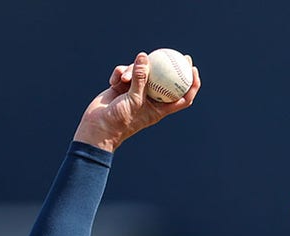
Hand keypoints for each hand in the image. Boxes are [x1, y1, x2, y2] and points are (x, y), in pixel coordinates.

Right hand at [72, 52, 200, 152]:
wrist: (97, 128)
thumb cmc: (119, 121)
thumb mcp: (133, 100)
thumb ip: (140, 78)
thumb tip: (144, 57)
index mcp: (160, 108)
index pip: (182, 97)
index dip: (191, 84)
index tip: (192, 69)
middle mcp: (150, 99)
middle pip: (164, 80)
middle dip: (169, 66)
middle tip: (173, 53)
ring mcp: (136, 92)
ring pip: (141, 73)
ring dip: (132, 71)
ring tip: (124, 78)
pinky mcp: (122, 87)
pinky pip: (124, 73)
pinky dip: (119, 74)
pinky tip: (114, 80)